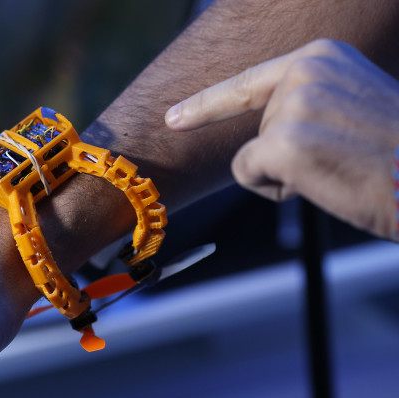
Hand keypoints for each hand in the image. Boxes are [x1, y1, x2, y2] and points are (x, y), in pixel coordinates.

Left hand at [166, 39, 398, 239]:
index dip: (206, 104)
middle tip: (340, 156)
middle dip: (284, 153)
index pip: (248, 82)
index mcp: (320, 57)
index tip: (173, 118)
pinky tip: (319, 181)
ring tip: (337, 167)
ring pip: (252, 154)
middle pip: (256, 127)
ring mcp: (292, 105)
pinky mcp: (283, 142)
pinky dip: (274, 188)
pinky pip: (247, 173)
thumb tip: (258, 135)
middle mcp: (303, 72)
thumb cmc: (393, 153)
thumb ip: (304, 104)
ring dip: (285, 172)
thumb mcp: (349, 104)